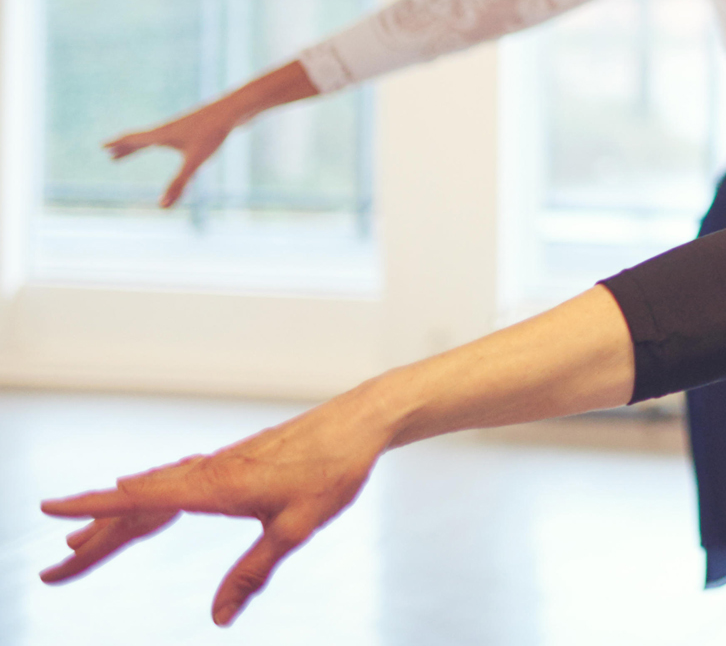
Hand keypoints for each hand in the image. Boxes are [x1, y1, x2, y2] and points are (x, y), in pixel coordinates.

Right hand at [41, 403, 384, 624]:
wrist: (360, 421)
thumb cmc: (332, 470)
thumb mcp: (295, 529)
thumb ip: (253, 573)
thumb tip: (219, 618)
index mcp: (215, 486)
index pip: (140, 500)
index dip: (94, 509)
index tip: (51, 508)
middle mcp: (209, 472)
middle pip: (136, 507)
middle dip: (93, 538)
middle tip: (53, 571)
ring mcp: (219, 464)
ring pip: (153, 495)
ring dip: (115, 520)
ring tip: (80, 547)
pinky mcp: (233, 462)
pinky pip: (175, 484)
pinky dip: (146, 499)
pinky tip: (139, 503)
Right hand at [106, 102, 244, 210]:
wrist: (236, 108)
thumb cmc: (213, 132)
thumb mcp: (195, 161)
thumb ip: (179, 184)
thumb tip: (162, 207)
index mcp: (162, 134)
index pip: (134, 139)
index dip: (118, 144)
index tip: (102, 145)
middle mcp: (169, 129)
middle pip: (141, 139)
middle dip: (124, 148)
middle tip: (110, 153)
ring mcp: (183, 126)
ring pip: (155, 137)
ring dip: (140, 144)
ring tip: (131, 150)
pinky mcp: (196, 127)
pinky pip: (171, 135)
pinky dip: (160, 141)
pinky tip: (170, 142)